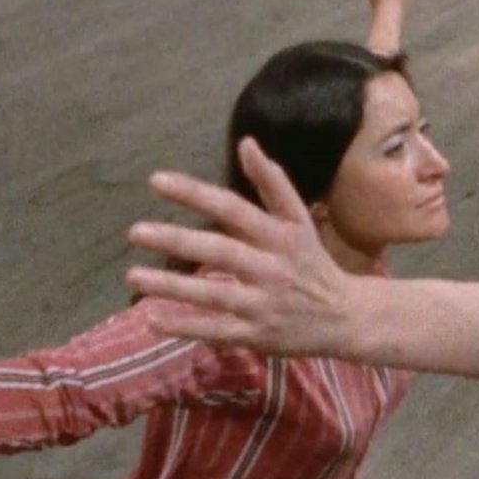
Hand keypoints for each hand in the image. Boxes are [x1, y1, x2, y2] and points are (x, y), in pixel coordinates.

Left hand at [126, 139, 357, 356]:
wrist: (345, 317)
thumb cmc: (312, 264)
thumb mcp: (300, 222)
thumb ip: (273, 184)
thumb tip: (246, 143)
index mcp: (281, 236)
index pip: (234, 209)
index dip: (196, 194)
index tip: (156, 181)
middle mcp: (273, 268)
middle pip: (220, 251)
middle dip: (176, 240)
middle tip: (135, 232)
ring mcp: (264, 304)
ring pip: (213, 294)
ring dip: (171, 286)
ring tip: (132, 276)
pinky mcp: (257, 335)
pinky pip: (216, 331)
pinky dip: (184, 326)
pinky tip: (152, 320)